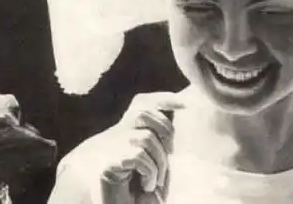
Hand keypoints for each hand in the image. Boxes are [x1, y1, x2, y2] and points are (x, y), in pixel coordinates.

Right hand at [60, 92, 185, 203]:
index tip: (184, 103)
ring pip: (146, 138)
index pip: (142, 104)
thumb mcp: (155, 165)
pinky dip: (150, 172)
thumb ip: (162, 144)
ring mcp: (110, 149)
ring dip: (159, 161)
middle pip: (142, 112)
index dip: (162, 99)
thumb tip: (180, 117)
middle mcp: (116, 136)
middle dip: (164, 127)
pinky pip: (138, 156)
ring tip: (156, 180)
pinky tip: (146, 185)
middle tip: (170, 153)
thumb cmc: (138, 194)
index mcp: (127, 133)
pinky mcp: (108, 164)